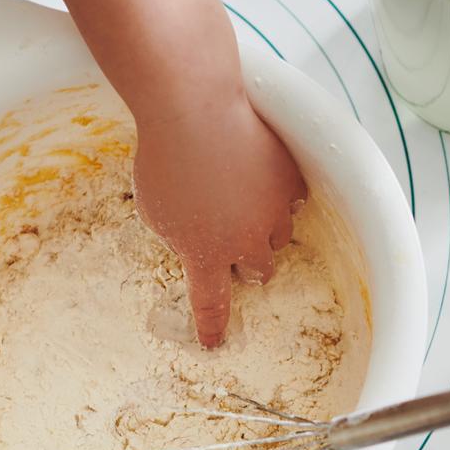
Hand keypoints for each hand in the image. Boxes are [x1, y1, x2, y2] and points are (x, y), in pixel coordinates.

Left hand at [134, 94, 305, 346]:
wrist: (194, 106)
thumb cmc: (163, 156)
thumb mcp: (155, 211)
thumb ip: (178, 237)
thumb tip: (195, 243)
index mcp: (205, 255)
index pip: (212, 305)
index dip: (214, 327)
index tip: (214, 343)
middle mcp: (245, 242)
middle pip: (260, 273)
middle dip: (248, 262)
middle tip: (233, 240)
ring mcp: (272, 212)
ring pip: (280, 237)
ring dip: (265, 228)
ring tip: (246, 198)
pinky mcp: (290, 180)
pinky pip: (295, 200)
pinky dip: (281, 195)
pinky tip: (262, 175)